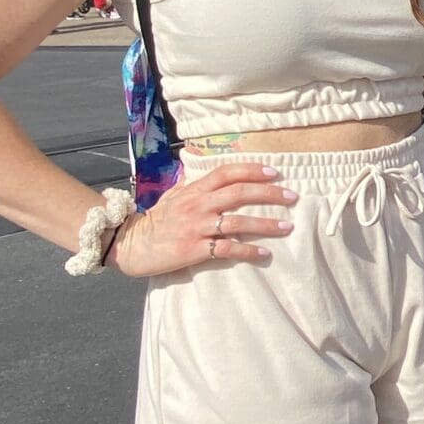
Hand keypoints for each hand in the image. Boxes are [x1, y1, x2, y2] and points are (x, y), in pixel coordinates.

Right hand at [110, 164, 297, 277]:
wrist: (131, 244)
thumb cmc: (156, 220)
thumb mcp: (173, 196)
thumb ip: (192, 185)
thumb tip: (206, 172)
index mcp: (194, 190)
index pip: (227, 172)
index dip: (252, 170)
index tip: (275, 171)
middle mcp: (198, 205)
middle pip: (238, 193)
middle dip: (269, 193)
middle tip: (292, 196)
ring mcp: (197, 227)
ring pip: (237, 222)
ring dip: (266, 224)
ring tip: (287, 226)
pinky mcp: (195, 249)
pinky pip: (226, 248)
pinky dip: (248, 251)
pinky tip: (264, 253)